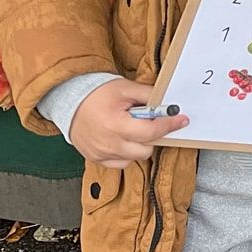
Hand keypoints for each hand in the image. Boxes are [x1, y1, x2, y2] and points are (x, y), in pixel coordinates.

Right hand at [69, 77, 188, 167]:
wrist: (70, 102)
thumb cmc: (98, 94)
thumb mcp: (125, 89)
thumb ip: (148, 95)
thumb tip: (169, 103)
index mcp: (115, 124)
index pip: (150, 131)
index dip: (169, 125)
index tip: (182, 119)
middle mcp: (108, 143)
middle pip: (146, 149)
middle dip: (153, 135)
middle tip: (151, 122)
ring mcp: (101, 153)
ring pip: (135, 158)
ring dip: (141, 145)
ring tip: (134, 129)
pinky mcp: (96, 159)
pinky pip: (122, 163)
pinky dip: (128, 154)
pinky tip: (124, 139)